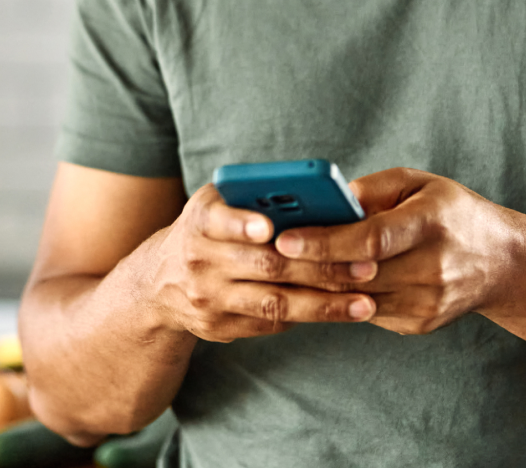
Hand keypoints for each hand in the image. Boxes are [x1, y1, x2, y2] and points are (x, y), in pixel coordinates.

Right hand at [139, 184, 378, 342]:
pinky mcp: (220, 327)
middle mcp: (199, 260)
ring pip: (273, 303)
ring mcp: (208, 299)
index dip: (243, 224)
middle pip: (264, 266)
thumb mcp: (217, 203)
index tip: (271, 227)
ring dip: (324, 304)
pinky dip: (308, 316)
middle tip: (365, 266)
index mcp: (200, 221)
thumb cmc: (209, 229)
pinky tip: (342, 311)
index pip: (219, 220)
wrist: (160, 282)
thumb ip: (253, 197)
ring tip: (365, 302)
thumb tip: (321, 202)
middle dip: (319, 267)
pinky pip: (271, 323)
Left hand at [272, 168, 523, 335]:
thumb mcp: (417, 183)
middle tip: (261, 257)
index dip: (324, 240)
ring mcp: (428, 303)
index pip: (370, 239)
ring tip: (275, 271)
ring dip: (311, 286)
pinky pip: (365, 313)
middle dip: (305, 266)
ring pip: (354, 300)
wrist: (501, 262)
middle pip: (355, 275)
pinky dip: (334, 300)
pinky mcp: (419, 324)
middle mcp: (433, 268)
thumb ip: (369, 190)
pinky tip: (308, 285)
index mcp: (432, 223)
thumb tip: (319, 201)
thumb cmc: (449, 212)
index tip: (284, 238)